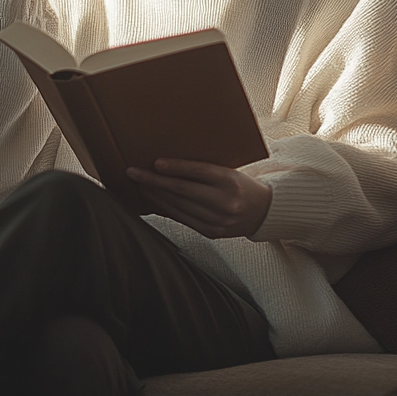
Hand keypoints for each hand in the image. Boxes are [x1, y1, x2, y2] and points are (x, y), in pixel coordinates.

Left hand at [126, 159, 271, 238]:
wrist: (263, 212)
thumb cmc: (242, 184)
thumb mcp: (229, 171)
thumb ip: (205, 170)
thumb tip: (170, 163)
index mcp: (230, 181)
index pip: (199, 172)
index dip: (176, 167)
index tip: (155, 163)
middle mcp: (224, 202)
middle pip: (183, 191)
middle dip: (154, 182)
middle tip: (134, 172)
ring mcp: (217, 220)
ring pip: (179, 206)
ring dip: (156, 195)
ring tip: (139, 184)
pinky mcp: (211, 232)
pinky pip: (182, 219)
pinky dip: (165, 209)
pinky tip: (153, 200)